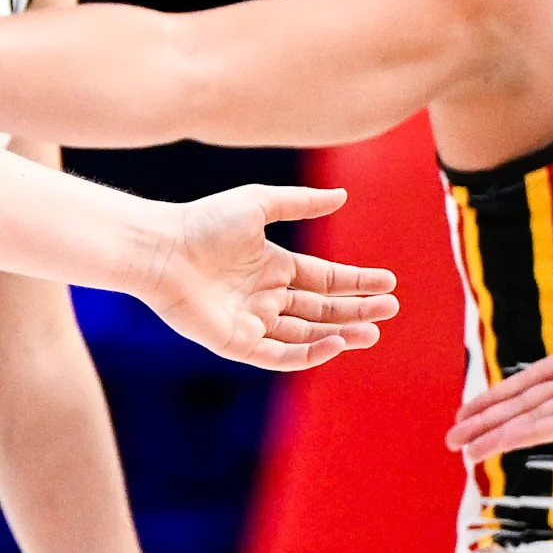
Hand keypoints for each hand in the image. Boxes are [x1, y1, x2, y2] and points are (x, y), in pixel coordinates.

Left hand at [144, 187, 396, 371]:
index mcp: (273, 266)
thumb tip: (343, 196)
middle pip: (321, 310)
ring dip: (340, 334)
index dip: (356, 282)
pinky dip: (309, 354)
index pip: (324, 280)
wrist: (162, 249)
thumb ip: (301, 203)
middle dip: (356, 310)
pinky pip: (279, 355)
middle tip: (390, 309)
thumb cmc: (203, 222)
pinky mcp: (237, 343)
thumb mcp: (259, 204)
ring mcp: (253, 322)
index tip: (388, 282)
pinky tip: (334, 343)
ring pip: (306, 336)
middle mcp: (266, 297)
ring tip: (371, 331)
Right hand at [446, 249, 552, 458]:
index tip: (471, 409)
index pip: (534, 380)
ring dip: (500, 436)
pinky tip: (506, 443)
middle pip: (527, 405)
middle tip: (453, 441)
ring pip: (538, 419)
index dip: (500, 395)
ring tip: (466, 451)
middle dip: (489, 423)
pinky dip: (533, 433)